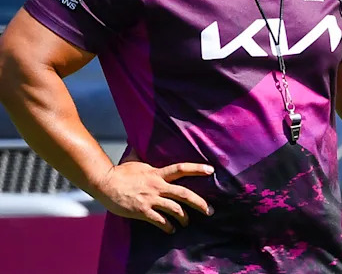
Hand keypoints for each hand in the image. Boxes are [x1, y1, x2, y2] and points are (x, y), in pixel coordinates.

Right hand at [92, 149, 214, 233]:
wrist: (104, 183)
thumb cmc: (119, 172)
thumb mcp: (133, 160)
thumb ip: (140, 152)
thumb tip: (136, 139)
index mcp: (157, 173)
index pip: (181, 169)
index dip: (197, 169)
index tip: (211, 170)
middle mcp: (157, 186)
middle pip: (184, 194)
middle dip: (199, 203)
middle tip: (209, 211)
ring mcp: (150, 199)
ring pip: (175, 210)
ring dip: (184, 218)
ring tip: (186, 222)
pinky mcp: (142, 211)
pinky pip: (160, 221)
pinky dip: (168, 226)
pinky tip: (171, 229)